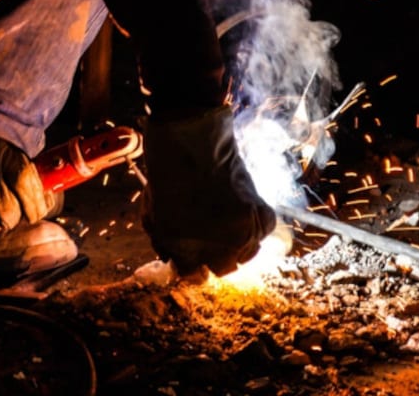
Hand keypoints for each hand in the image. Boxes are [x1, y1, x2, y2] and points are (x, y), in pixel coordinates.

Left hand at [141, 105, 276, 277]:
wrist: (190, 141)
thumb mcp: (153, 216)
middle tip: (211, 234)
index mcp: (185, 252)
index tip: (194, 252)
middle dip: (216, 255)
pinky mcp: (260, 213)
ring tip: (226, 218)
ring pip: (247, 253)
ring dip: (238, 241)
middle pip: (224, 268)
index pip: (194, 276)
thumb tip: (178, 259)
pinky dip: (256, 223)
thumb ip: (166, 244)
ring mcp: (242, 233)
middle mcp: (218, 249)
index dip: (194, 263)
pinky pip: (264, 230)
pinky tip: (243, 210)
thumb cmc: (166, 175)